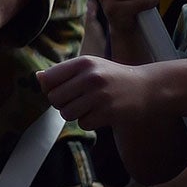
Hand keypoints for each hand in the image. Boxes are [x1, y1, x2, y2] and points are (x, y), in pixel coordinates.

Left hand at [37, 56, 162, 126]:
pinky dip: (89, 122)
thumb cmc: (113, 77)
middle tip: (78, 100)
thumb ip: (64, 73)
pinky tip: (101, 114)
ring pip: (67, 113)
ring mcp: (99, 95)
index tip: (63, 90)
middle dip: (62, 103)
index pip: (48, 79)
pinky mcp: (108, 112)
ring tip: (90, 107)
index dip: (51, 88)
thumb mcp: (90, 67)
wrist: (148, 87)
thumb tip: (37, 78)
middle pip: (54, 99)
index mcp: (83, 62)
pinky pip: (83, 124)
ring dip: (76, 114)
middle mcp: (90, 76)